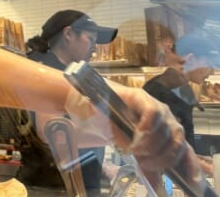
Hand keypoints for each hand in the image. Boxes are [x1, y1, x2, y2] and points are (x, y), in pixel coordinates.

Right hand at [65, 85, 200, 189]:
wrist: (90, 104)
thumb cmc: (111, 124)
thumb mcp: (131, 148)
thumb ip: (144, 163)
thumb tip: (155, 186)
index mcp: (166, 132)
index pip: (185, 148)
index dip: (190, 164)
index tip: (191, 180)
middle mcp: (166, 119)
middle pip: (178, 141)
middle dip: (162, 157)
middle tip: (144, 163)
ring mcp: (156, 106)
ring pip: (167, 129)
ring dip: (152, 145)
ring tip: (135, 150)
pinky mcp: (142, 97)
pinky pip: (153, 113)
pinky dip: (147, 127)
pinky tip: (137, 133)